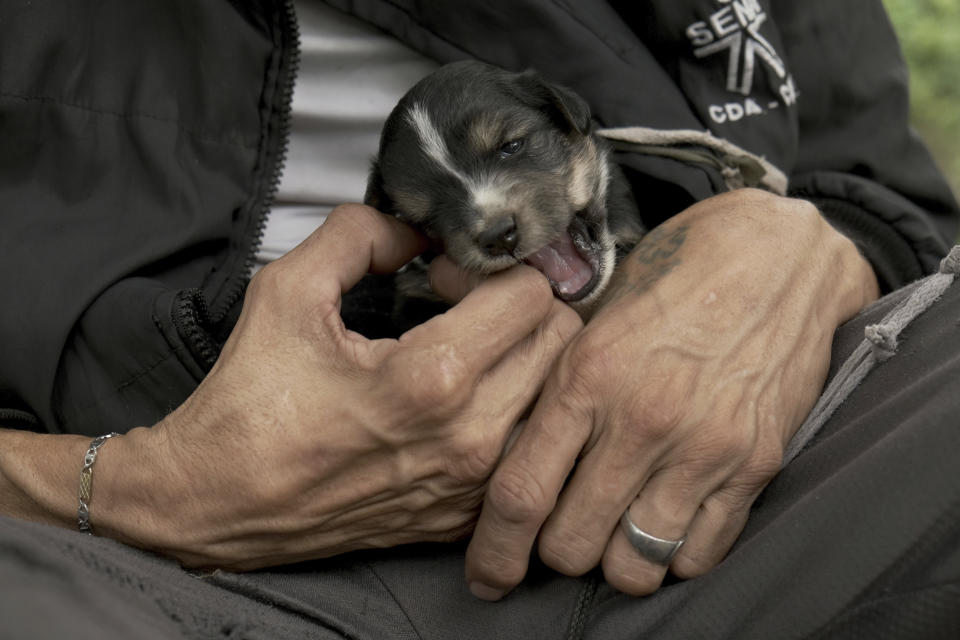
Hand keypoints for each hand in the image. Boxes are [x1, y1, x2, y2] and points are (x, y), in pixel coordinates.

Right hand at [91, 204, 580, 569]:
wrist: (215, 502)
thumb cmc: (248, 405)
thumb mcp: (288, 290)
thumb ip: (359, 234)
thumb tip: (413, 228)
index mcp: (433, 379)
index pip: (531, 295)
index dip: (489, 269)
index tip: (444, 278)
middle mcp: (469, 438)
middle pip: (561, 343)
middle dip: (521, 306)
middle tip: (465, 306)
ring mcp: (471, 484)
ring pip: (555, 398)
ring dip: (524, 360)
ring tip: (470, 351)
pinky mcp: (462, 515)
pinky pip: (526, 449)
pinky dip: (511, 414)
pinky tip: (462, 404)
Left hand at [465, 189, 878, 598]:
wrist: (776, 256)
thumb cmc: (674, 280)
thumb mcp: (594, 315)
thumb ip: (550, 383)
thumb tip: (503, 441)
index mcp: (586, 377)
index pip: (521, 493)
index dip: (495, 550)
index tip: (487, 576)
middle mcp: (640, 420)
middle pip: (571, 544)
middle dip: (555, 554)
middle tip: (561, 534)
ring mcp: (702, 447)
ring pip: (633, 565)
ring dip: (615, 561)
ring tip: (615, 532)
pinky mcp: (755, 464)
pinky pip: (699, 555)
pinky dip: (673, 555)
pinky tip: (665, 522)